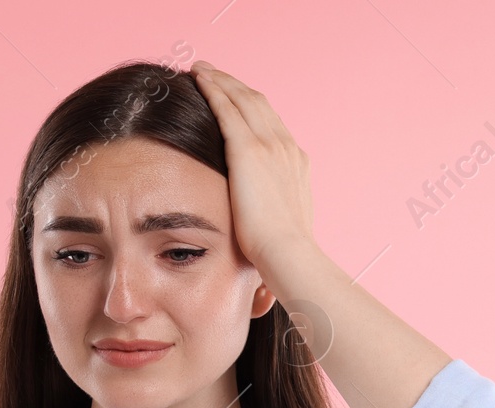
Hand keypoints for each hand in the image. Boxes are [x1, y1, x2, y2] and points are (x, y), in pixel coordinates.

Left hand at [190, 61, 315, 274]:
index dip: (251, 106)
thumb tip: (261, 218)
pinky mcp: (248, 149)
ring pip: (242, 99)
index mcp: (296, 163)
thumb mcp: (285, 222)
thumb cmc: (284, 249)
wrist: (288, 251)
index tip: (236, 99)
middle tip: (214, 73)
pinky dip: (213, 89)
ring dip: (221, 80)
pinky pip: (227, 108)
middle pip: (258, 103)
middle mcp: (286, 146)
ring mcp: (269, 145)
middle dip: (235, 85)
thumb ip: (273, 208)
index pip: (272, 124)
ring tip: (202, 69)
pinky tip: (198, 78)